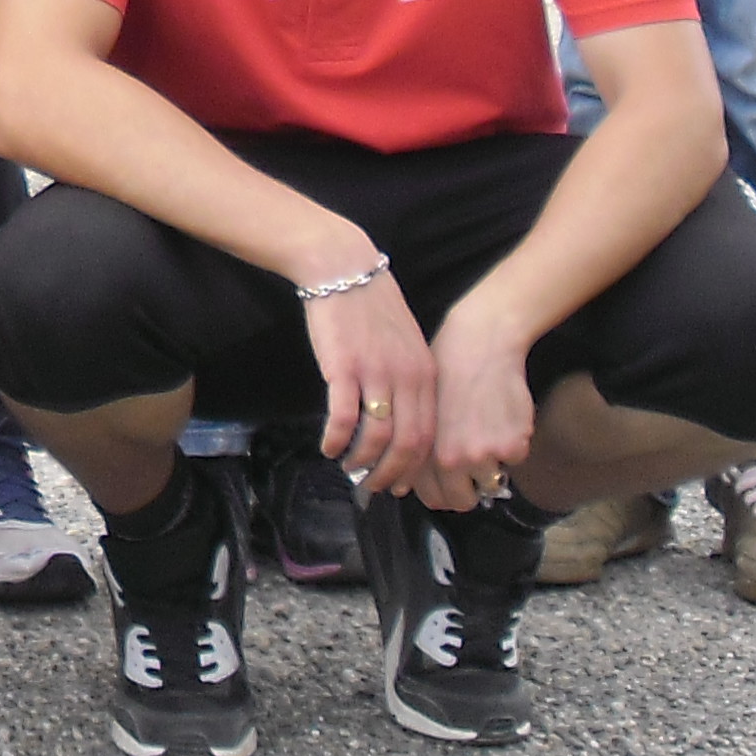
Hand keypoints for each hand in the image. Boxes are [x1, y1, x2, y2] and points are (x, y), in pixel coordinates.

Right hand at [304, 271, 438, 502]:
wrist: (343, 269)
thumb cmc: (371, 306)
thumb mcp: (405, 342)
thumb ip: (410, 379)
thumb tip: (401, 421)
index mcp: (425, 373)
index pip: (428, 434)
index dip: (413, 466)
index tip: (400, 483)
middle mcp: (407, 377)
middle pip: (407, 443)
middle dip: (390, 472)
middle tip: (373, 486)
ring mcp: (376, 373)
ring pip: (377, 436)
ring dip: (361, 460)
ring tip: (347, 466)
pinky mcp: (343, 368)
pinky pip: (344, 418)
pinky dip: (336, 439)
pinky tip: (327, 446)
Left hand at [419, 305, 537, 511]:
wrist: (480, 344)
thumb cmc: (448, 372)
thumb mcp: (423, 413)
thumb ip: (423, 449)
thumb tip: (419, 479)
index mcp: (425, 452)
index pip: (433, 498)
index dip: (442, 494)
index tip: (448, 487)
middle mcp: (452, 460)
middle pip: (463, 502)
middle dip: (468, 490)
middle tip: (472, 470)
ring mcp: (483, 455)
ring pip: (491, 481)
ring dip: (491, 464)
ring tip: (484, 430)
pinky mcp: (512, 446)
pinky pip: (514, 459)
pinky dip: (512, 443)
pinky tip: (501, 416)